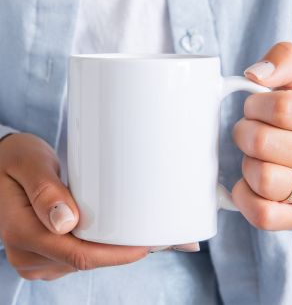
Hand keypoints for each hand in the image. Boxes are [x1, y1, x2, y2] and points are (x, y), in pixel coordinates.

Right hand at [0, 133, 147, 279]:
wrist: (3, 166)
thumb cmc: (16, 159)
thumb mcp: (29, 164)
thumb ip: (45, 190)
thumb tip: (66, 222)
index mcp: (22, 232)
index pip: (79, 254)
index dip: (115, 254)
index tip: (143, 245)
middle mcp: (27, 253)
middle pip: (84, 261)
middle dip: (117, 253)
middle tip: (148, 236)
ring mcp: (34, 256)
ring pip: (81, 261)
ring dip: (108, 251)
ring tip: (132, 233)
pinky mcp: (43, 253)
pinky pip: (75, 256)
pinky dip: (96, 247)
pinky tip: (110, 234)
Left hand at [232, 42, 291, 229]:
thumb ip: (284, 61)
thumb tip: (256, 75)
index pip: (282, 108)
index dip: (255, 105)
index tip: (255, 107)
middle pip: (263, 143)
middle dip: (245, 132)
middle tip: (251, 132)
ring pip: (263, 178)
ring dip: (248, 164)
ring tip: (256, 158)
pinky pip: (262, 214)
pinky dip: (245, 196)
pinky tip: (249, 183)